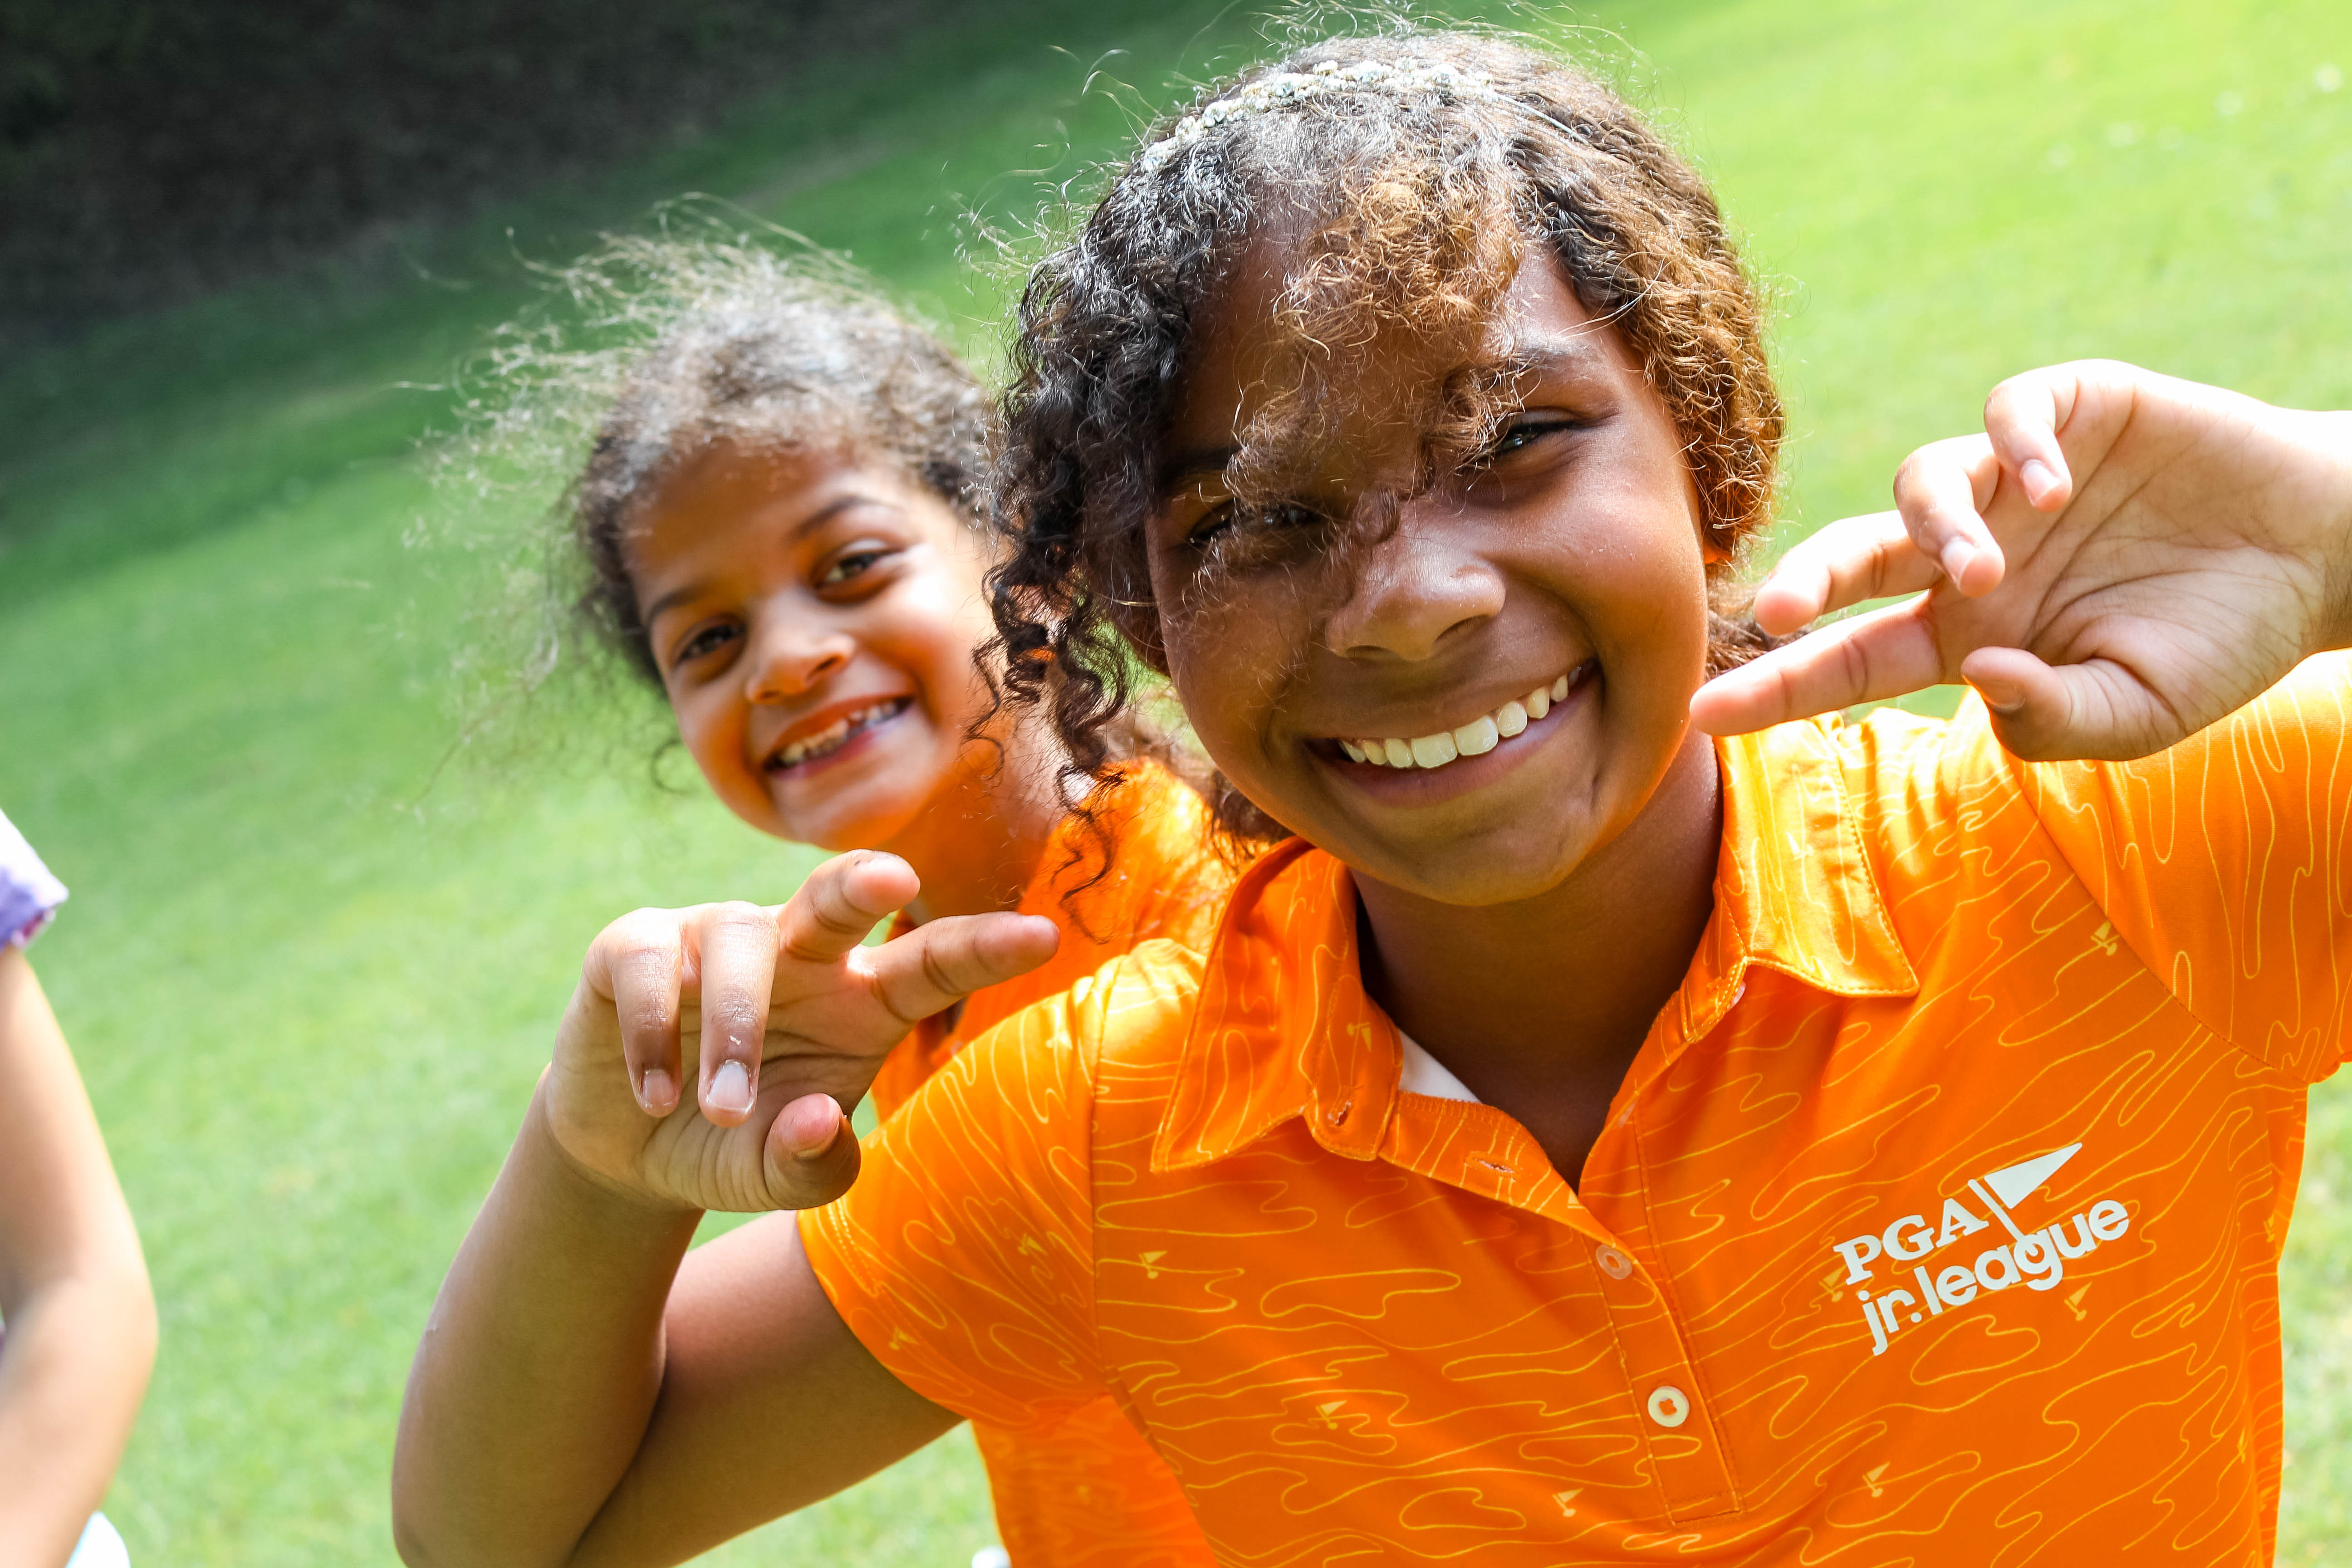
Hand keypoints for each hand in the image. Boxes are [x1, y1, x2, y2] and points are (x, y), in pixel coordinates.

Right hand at [542, 850, 1057, 1212]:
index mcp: (862, 997)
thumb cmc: (734, 1144)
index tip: (1046, 935)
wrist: (629, 1147)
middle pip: (838, 894)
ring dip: (734, 1032)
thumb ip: (812, 1166)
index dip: (985, 947)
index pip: (934, 962)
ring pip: (740, 943)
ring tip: (722, 1111)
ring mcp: (715, 934)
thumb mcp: (777, 1176)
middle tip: (894, 879)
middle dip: (862, 880)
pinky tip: (655, 1094)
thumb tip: (819, 1119)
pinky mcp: (636, 943)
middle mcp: (799, 950)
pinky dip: (653, 1032)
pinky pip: (650, 961)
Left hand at [1691, 360, 2351, 758]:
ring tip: (1991, 568)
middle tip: (1779, 611)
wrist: (2319, 556)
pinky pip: (2007, 414)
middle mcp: (1968, 557)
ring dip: (1940, 525)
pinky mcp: (2069, 412)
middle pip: (1849, 559)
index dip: (1773, 686)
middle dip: (1803, 580)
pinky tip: (2055, 485)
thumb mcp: (2138, 713)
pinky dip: (2016, 443)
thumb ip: (2053, 721)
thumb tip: (1983, 683)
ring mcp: (2012, 482)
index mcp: (1964, 638)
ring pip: (1919, 485)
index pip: (1845, 663)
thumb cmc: (2218, 644)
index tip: (1700, 715)